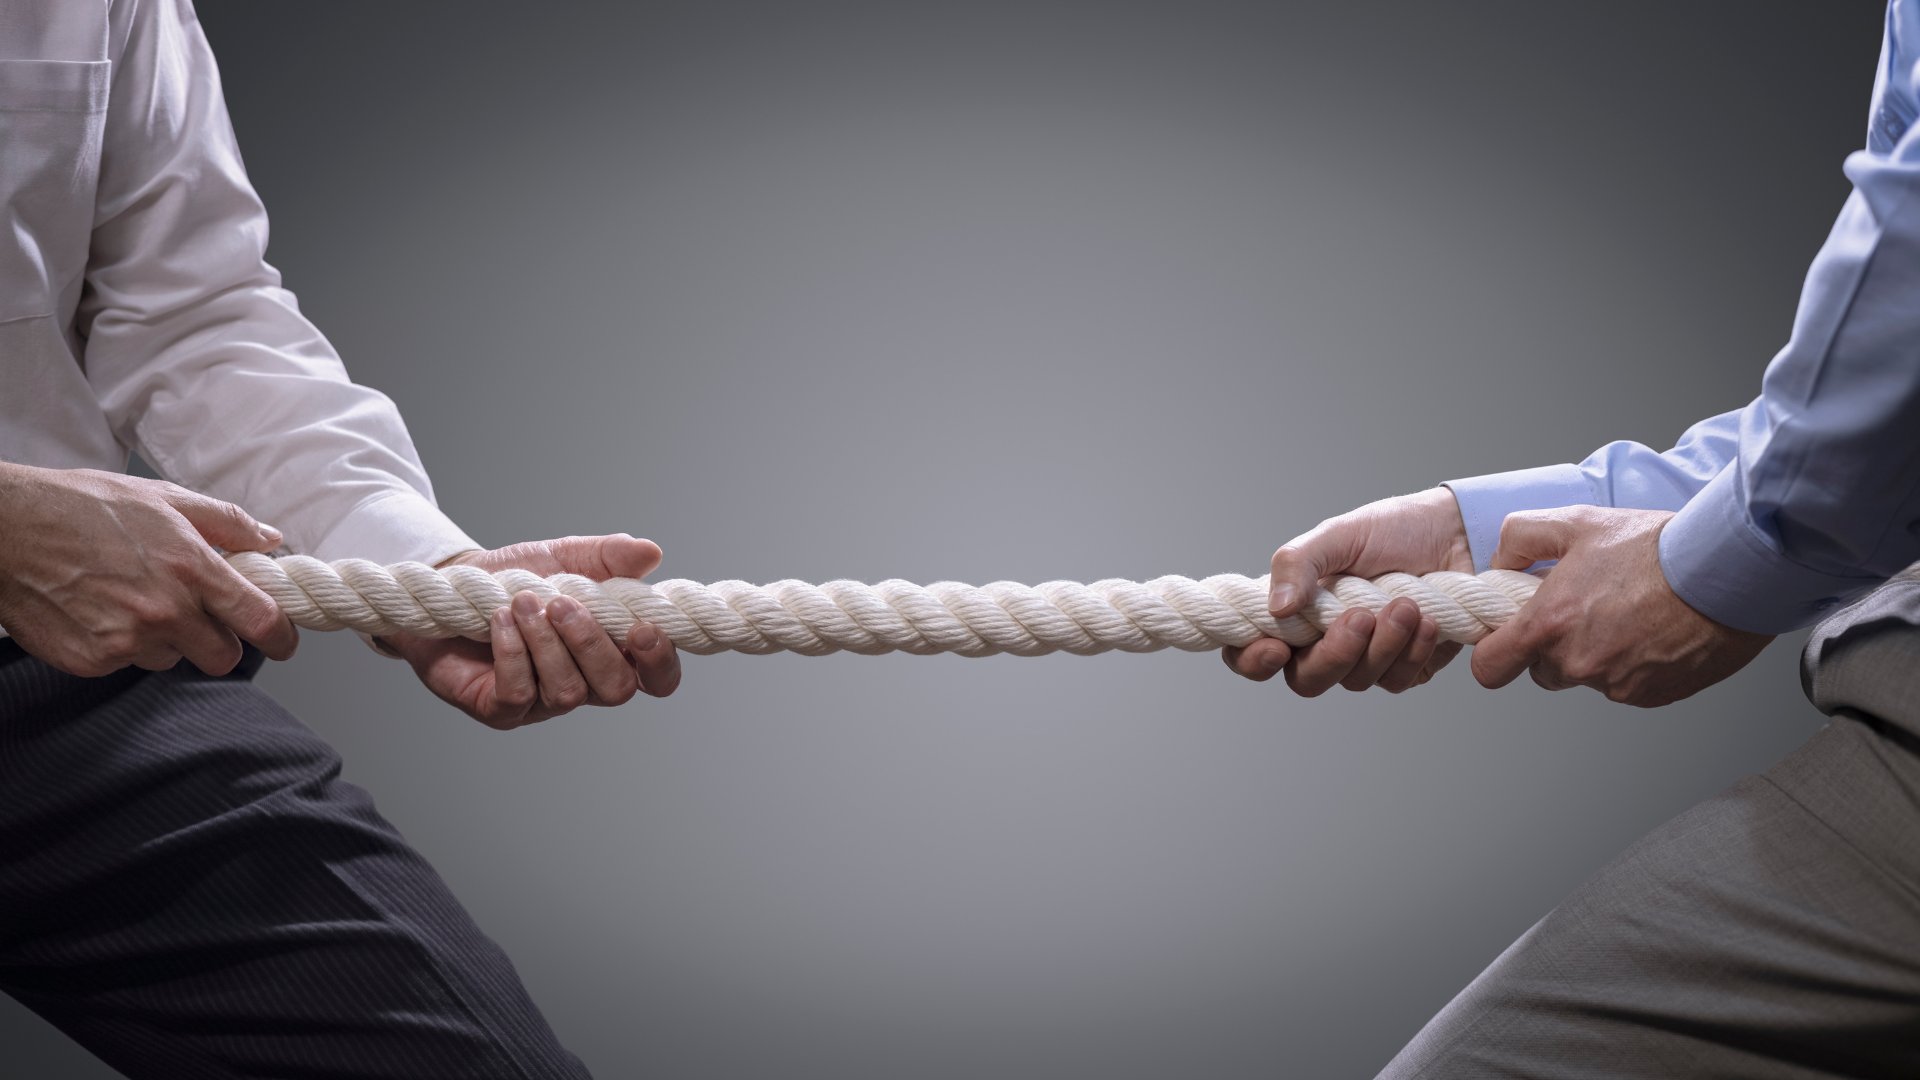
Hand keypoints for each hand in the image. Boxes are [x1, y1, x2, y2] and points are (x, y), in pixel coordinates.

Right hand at [0, 463, 296, 676]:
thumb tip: (270, 538)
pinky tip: (100, 610)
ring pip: (173, 659)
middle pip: (224, 656)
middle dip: (218, 639)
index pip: (260, 620)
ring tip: (130, 598)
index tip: (283, 640)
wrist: (4, 529)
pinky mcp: (92, 660)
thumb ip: (225, 521)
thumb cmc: (79, 506)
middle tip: (195, 613)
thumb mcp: (161, 497)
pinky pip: (128, 664)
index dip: (281, 636)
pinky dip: (122, 645)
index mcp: (191, 568)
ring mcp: (127, 640)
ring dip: (165, 639)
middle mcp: (164, 610)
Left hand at [383, 534, 681, 728]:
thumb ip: (607, 556)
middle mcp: (584, 682)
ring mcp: (543, 702)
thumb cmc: (513, 579)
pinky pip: (519, 694)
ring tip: (522, 601)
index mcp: (612, 650)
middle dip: (592, 644)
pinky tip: (500, 620)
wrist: (450, 588)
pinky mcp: (500, 710)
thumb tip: (650, 552)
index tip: (643, 628)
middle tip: (562, 603)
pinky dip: (512, 653)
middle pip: (616, 689)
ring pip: (566, 691)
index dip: (660, 662)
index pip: (657, 678)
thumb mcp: (563, 557)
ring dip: (545, 641)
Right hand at [1224, 487, 1472, 694]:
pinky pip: (1401, 680)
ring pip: (1358, 681)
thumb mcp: (1337, 535)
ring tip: (1407, 604)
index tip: (1276, 648)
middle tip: (1361, 617)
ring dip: (1384, 645)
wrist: (1456, 534)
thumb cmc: (1391, 530)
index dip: (1253, 661)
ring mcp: (1365, 659)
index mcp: (1294, 612)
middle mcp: (1323, 641)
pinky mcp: (1406, 667)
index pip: (1252, 651)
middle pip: (1307, 680)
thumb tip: (1275, 607)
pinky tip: (1428, 620)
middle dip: (1334, 654)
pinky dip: (1415, 652)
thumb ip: (1298, 563)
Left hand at [1469, 505, 1771, 706]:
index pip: (1490, 668)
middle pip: (1541, 672)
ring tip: (1626, 614)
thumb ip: (1522, 537)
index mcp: (1549, 625)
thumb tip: (1500, 562)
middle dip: (1553, 647)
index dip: (1495, 654)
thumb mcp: (1576, 523)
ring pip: (1585, 677)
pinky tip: (1651, 631)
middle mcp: (1577, 662)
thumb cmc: (1654, 547)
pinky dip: (1631, 665)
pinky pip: (1623, 686)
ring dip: (1595, 654)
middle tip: (1583, 611)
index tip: (1507, 639)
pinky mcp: (1649, 696)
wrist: (1726, 572)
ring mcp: (1614, 684)